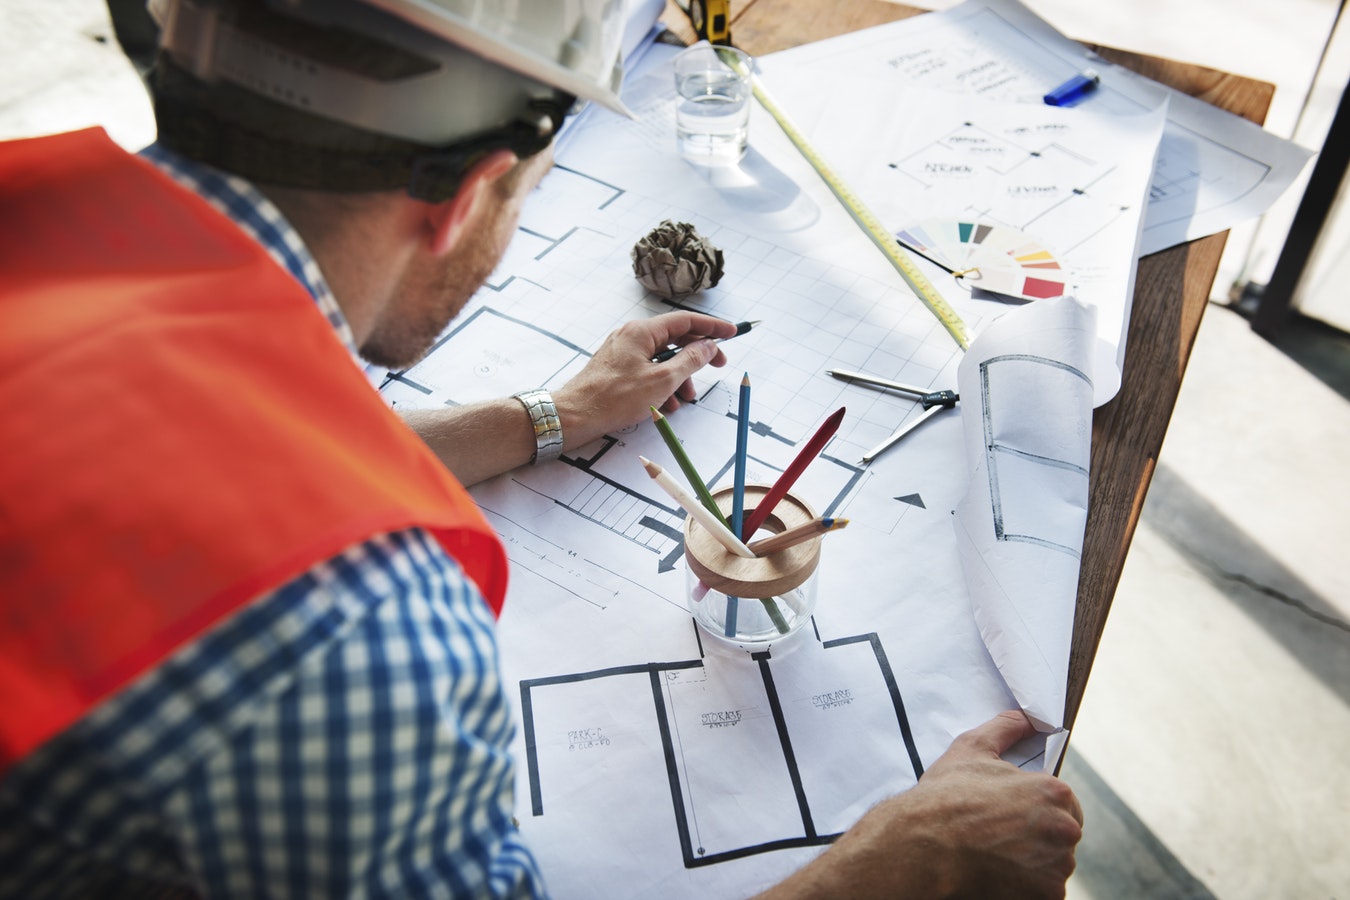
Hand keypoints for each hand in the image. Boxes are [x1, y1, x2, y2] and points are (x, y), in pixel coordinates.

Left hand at [553, 311, 739, 447]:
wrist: (575, 416)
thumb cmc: (614, 398)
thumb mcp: (663, 380)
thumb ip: (690, 361)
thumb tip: (708, 346)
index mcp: (642, 331)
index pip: (685, 320)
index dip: (712, 327)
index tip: (731, 333)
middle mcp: (631, 336)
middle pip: (675, 339)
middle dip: (696, 358)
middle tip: (717, 367)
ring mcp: (623, 352)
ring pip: (662, 359)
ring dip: (679, 378)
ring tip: (684, 400)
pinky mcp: (617, 368)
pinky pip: (648, 371)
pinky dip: (661, 385)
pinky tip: (664, 406)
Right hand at [758, 711, 1082, 899]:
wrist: (924, 847)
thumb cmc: (946, 798)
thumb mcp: (971, 750)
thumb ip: (1006, 728)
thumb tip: (1026, 717)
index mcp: (1054, 793)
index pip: (1064, 802)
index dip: (1037, 807)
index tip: (1011, 814)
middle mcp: (1064, 831)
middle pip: (1061, 835)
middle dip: (1037, 835)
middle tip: (1000, 834)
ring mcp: (1056, 868)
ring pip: (1053, 864)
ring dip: (1033, 861)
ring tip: (995, 854)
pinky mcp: (1045, 897)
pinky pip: (1043, 891)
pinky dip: (1025, 886)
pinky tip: (997, 872)